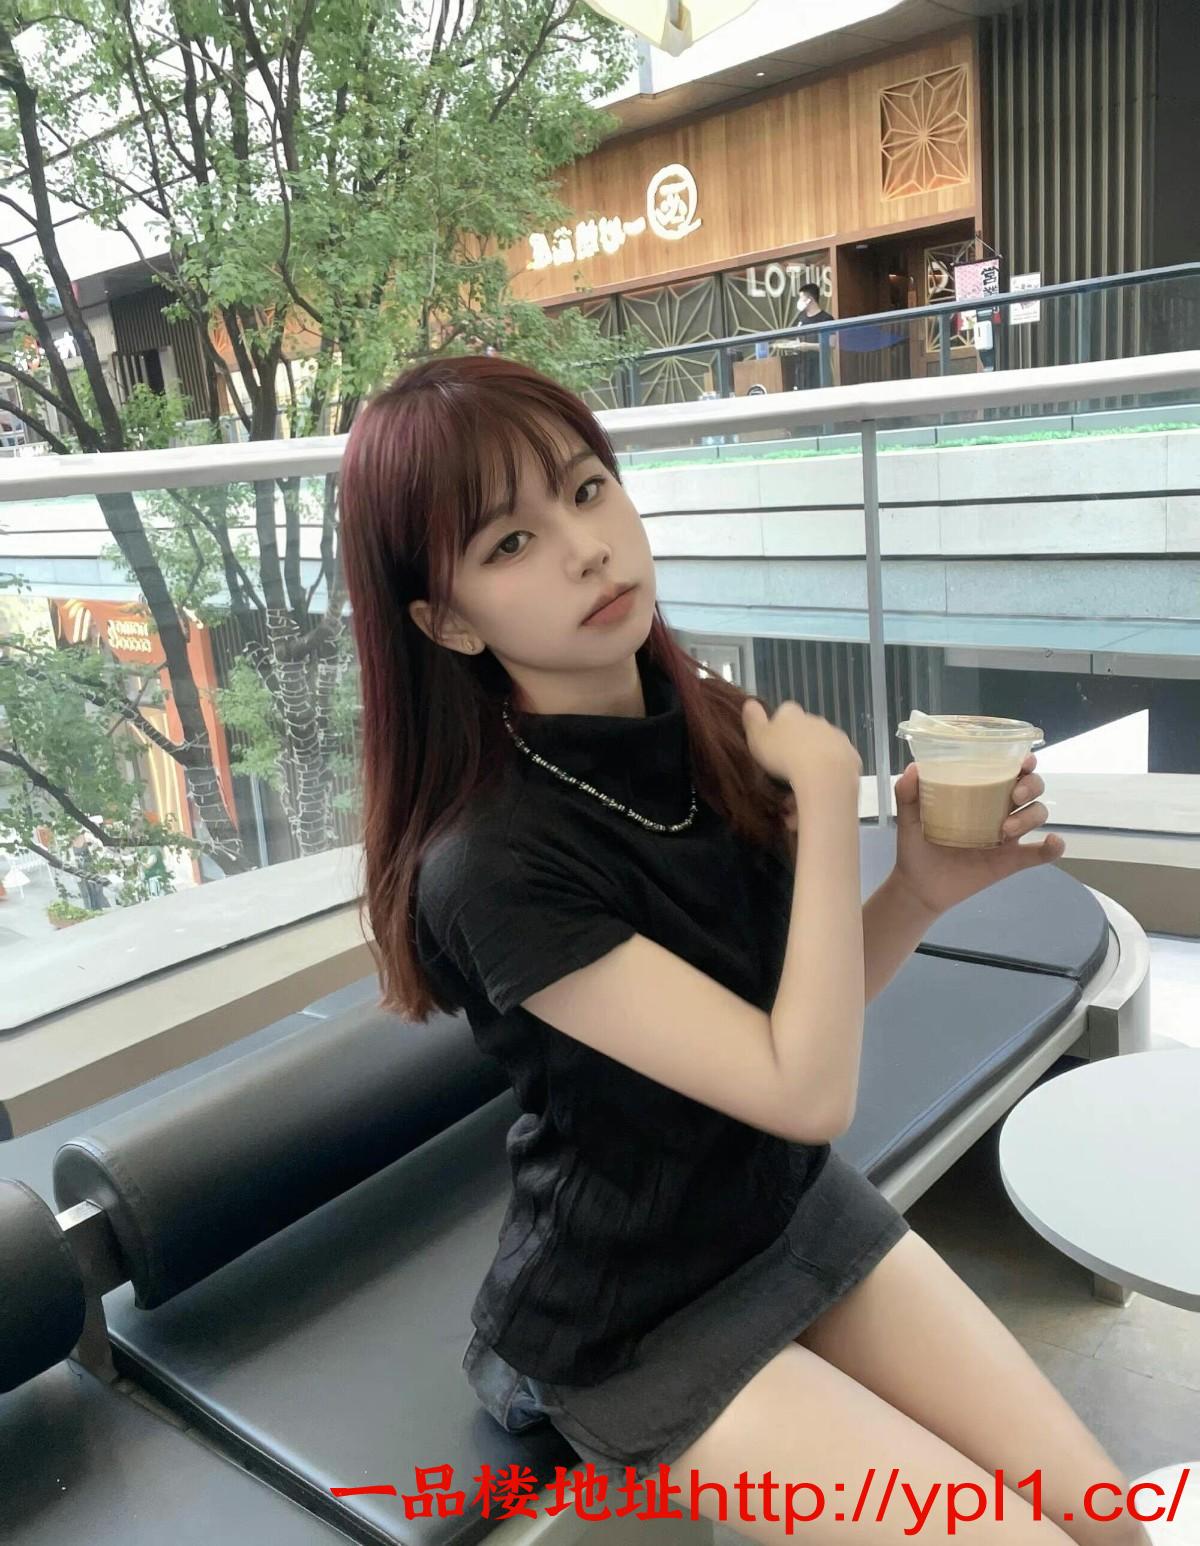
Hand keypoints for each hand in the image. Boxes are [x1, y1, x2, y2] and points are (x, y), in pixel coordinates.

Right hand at [742, 697, 860, 807]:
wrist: (824, 775)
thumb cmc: (784, 755)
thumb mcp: (757, 738)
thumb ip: (753, 720)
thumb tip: (750, 702)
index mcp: (793, 714)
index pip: (785, 712)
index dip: (779, 726)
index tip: (774, 744)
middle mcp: (817, 720)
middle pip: (806, 728)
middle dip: (799, 743)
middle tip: (788, 767)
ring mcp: (837, 738)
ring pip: (824, 746)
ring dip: (816, 759)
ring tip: (804, 784)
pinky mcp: (852, 757)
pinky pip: (839, 764)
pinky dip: (831, 773)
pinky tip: (821, 789)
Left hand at [890, 754, 1064, 918]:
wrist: (918, 887)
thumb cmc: (916, 847)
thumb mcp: (907, 819)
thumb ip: (907, 794)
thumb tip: (913, 768)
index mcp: (979, 794)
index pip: (1008, 770)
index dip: (1022, 761)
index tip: (1023, 760)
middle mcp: (999, 810)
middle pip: (1032, 788)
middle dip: (1031, 785)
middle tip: (1014, 795)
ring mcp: (1008, 836)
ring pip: (1037, 814)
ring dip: (1031, 816)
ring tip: (1005, 831)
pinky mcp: (1010, 861)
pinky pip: (1040, 853)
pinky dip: (1053, 847)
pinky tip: (1053, 843)